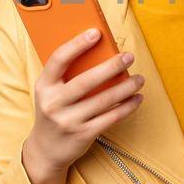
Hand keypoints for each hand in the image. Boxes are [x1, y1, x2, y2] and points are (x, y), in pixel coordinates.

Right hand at [21, 28, 143, 183]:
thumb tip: (101, 53)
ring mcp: (68, 121)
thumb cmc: (53, 112)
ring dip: (126, 88)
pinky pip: (111, 117)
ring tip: (139, 79)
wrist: (45, 150)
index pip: (59, 59)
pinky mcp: (83, 135)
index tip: (96, 33)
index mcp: (44, 86)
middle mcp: (54, 103)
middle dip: (111, 67)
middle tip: (128, 57)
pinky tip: (136, 99)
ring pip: (103, 100)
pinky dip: (127, 107)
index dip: (77, 44)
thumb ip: (67, 76)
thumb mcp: (51, 93)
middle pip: (86, 81)